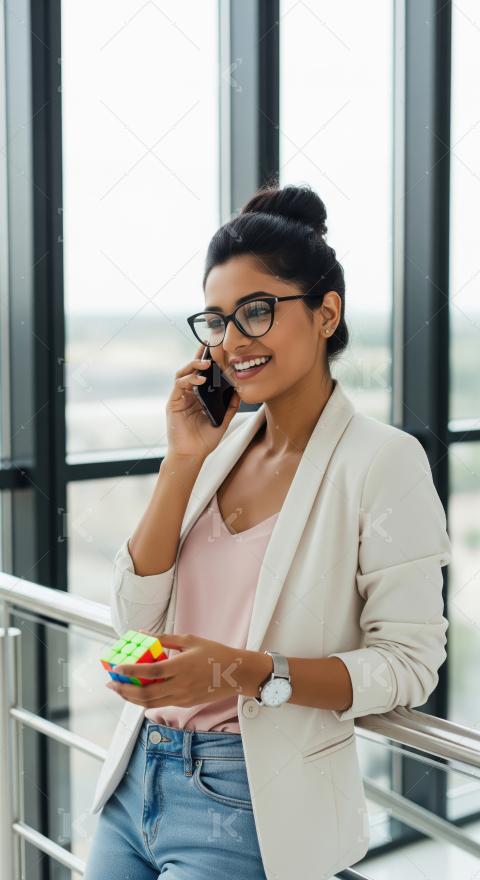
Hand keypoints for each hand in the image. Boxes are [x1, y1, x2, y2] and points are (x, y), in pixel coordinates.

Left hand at [106, 632, 258, 708]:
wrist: (235, 673)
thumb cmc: (215, 653)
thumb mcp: (190, 640)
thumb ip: (165, 639)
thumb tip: (144, 633)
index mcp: (182, 666)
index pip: (151, 672)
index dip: (132, 671)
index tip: (117, 667)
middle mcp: (180, 685)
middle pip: (145, 693)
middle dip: (124, 689)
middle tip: (111, 682)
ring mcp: (182, 697)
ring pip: (149, 703)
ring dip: (130, 697)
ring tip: (119, 688)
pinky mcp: (184, 703)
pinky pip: (159, 703)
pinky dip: (144, 699)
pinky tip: (137, 692)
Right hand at [166, 344, 240, 458]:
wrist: (192, 455)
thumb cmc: (205, 440)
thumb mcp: (223, 420)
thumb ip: (230, 406)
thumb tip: (239, 390)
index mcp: (198, 396)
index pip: (202, 373)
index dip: (207, 360)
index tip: (216, 347)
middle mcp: (188, 394)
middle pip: (191, 369)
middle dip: (199, 356)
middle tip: (209, 346)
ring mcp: (179, 398)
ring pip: (182, 373)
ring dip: (193, 365)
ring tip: (206, 363)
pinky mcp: (173, 403)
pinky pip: (179, 386)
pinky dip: (188, 379)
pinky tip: (200, 380)